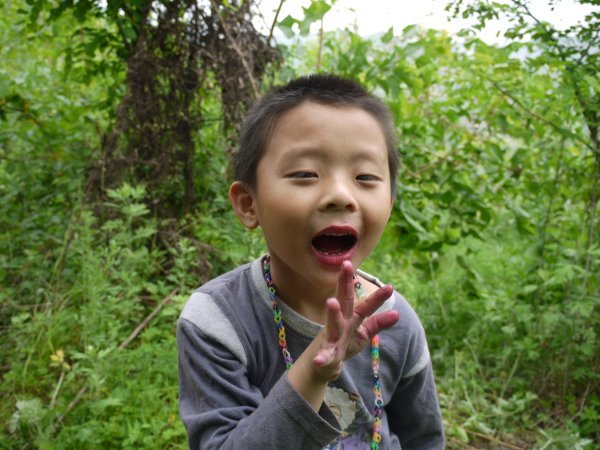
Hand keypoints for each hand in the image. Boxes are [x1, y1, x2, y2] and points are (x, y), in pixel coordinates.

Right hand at [312, 260, 399, 380]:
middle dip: (345, 284)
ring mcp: (333, 336)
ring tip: (331, 302)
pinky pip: (324, 355)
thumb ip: (378, 323)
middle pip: (345, 301)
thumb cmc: (345, 342)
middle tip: (346, 266)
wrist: (324, 362)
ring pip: (333, 323)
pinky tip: (319, 360)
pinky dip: (321, 357)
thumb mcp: (364, 332)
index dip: (377, 296)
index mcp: (353, 317)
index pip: (365, 304)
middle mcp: (342, 322)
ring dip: (332, 312)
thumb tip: (397, 314)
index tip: (390, 286)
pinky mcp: (326, 353)